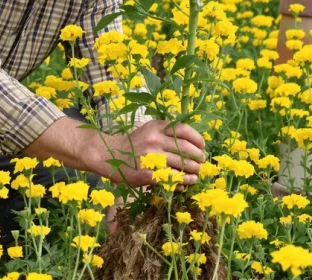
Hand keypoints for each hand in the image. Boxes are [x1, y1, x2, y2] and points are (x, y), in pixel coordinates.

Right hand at [85, 120, 205, 186]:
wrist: (109, 154)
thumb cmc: (133, 143)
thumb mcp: (148, 130)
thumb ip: (167, 133)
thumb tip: (193, 143)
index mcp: (156, 127)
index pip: (183, 130)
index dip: (197, 139)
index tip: (202, 146)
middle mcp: (154, 140)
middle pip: (185, 149)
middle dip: (198, 157)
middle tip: (201, 162)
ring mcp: (151, 157)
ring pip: (181, 165)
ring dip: (193, 171)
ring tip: (196, 175)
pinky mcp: (147, 174)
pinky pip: (170, 179)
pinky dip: (181, 182)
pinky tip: (185, 184)